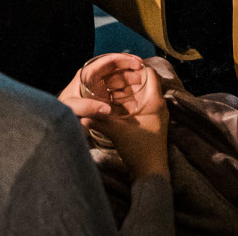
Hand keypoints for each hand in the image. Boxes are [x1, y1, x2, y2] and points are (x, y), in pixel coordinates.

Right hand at [59, 54, 168, 181]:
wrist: (150, 174)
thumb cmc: (139, 150)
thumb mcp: (117, 131)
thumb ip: (98, 119)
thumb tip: (80, 112)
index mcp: (154, 101)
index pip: (148, 73)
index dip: (133, 66)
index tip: (118, 64)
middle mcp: (157, 105)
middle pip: (142, 82)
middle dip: (125, 78)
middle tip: (108, 76)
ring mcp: (154, 114)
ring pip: (139, 94)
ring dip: (125, 90)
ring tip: (107, 87)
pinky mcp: (149, 123)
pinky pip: (138, 105)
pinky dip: (126, 102)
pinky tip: (112, 103)